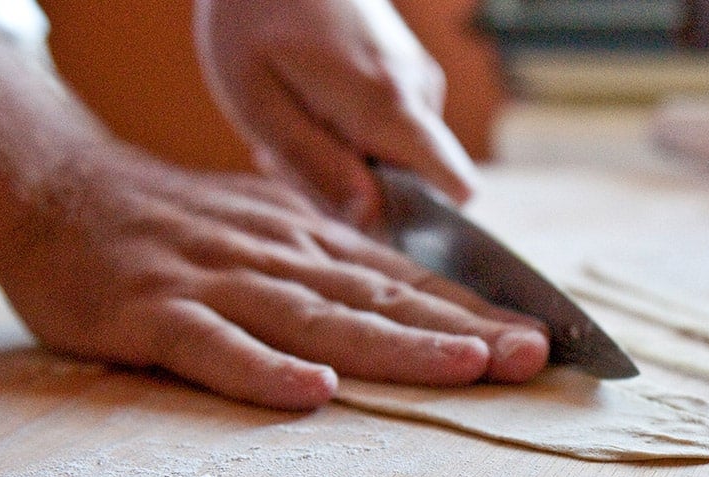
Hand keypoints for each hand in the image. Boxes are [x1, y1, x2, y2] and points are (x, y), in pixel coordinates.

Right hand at [0, 146, 546, 410]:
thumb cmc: (176, 224)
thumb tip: (411, 287)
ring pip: (320, 318)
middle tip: (533, 356)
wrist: (59, 193)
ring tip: (465, 366)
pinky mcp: (157, 314)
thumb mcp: (270, 225)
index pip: (409, 280)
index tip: (542, 339)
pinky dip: (264, 370)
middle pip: (384, 300)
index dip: (477, 310)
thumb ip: (333, 261)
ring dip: (397, 346)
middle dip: (464, 330)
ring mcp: (221, 284)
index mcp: (311, 245)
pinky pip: (215, 346)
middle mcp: (281, 259)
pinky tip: (314, 390)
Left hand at [194, 0, 475, 226]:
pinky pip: (392, 129)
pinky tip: (308, 104)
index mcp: (390, 105)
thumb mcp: (257, 103)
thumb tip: (372, 222)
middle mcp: (420, 92)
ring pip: (400, 157)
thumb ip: (317, 166)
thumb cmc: (250, 18)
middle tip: (290, 158)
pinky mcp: (408, 70)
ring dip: (347, 161)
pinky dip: (351, 134)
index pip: (458, 190)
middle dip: (359, 192)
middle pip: (419, 185)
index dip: (423, 224)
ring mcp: (419, 78)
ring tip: (293, 120)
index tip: (361, 218)